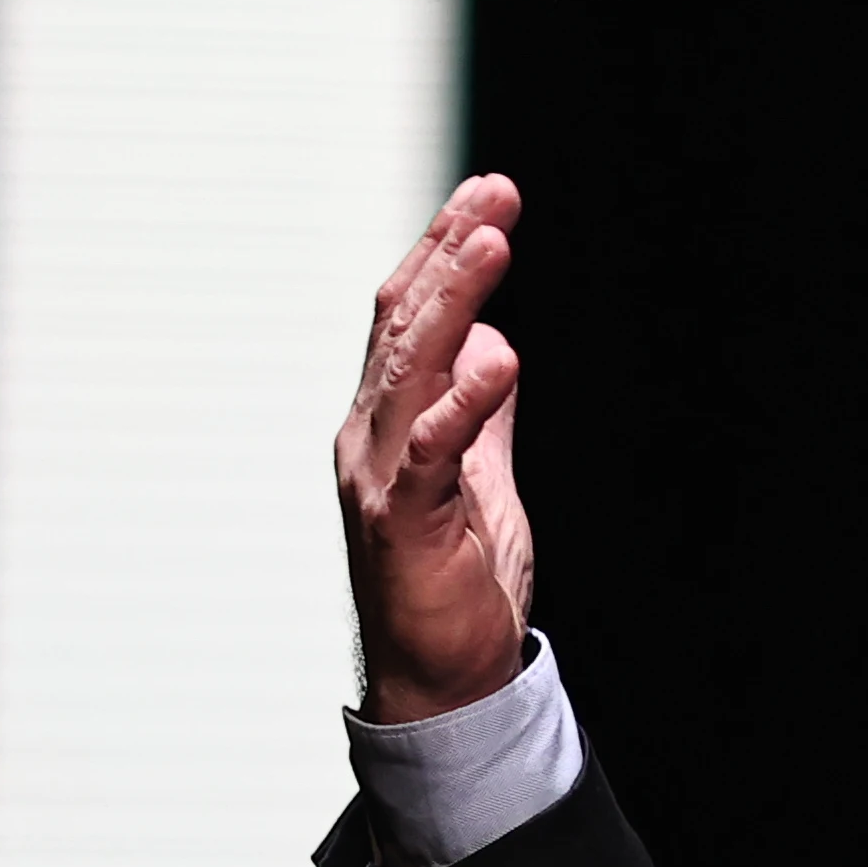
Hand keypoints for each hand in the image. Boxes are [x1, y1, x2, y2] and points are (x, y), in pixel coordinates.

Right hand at [334, 174, 535, 722]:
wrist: (442, 673)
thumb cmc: (453, 573)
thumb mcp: (478, 471)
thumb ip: (479, 408)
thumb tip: (491, 341)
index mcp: (387, 418)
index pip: (408, 316)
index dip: (442, 251)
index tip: (484, 194)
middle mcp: (371, 436)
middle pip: (405, 325)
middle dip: (448, 253)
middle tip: (492, 192)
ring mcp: (381, 477)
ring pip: (413, 372)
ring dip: (453, 303)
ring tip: (491, 244)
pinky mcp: (405, 524)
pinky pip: (433, 454)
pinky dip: (463, 404)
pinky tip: (496, 361)